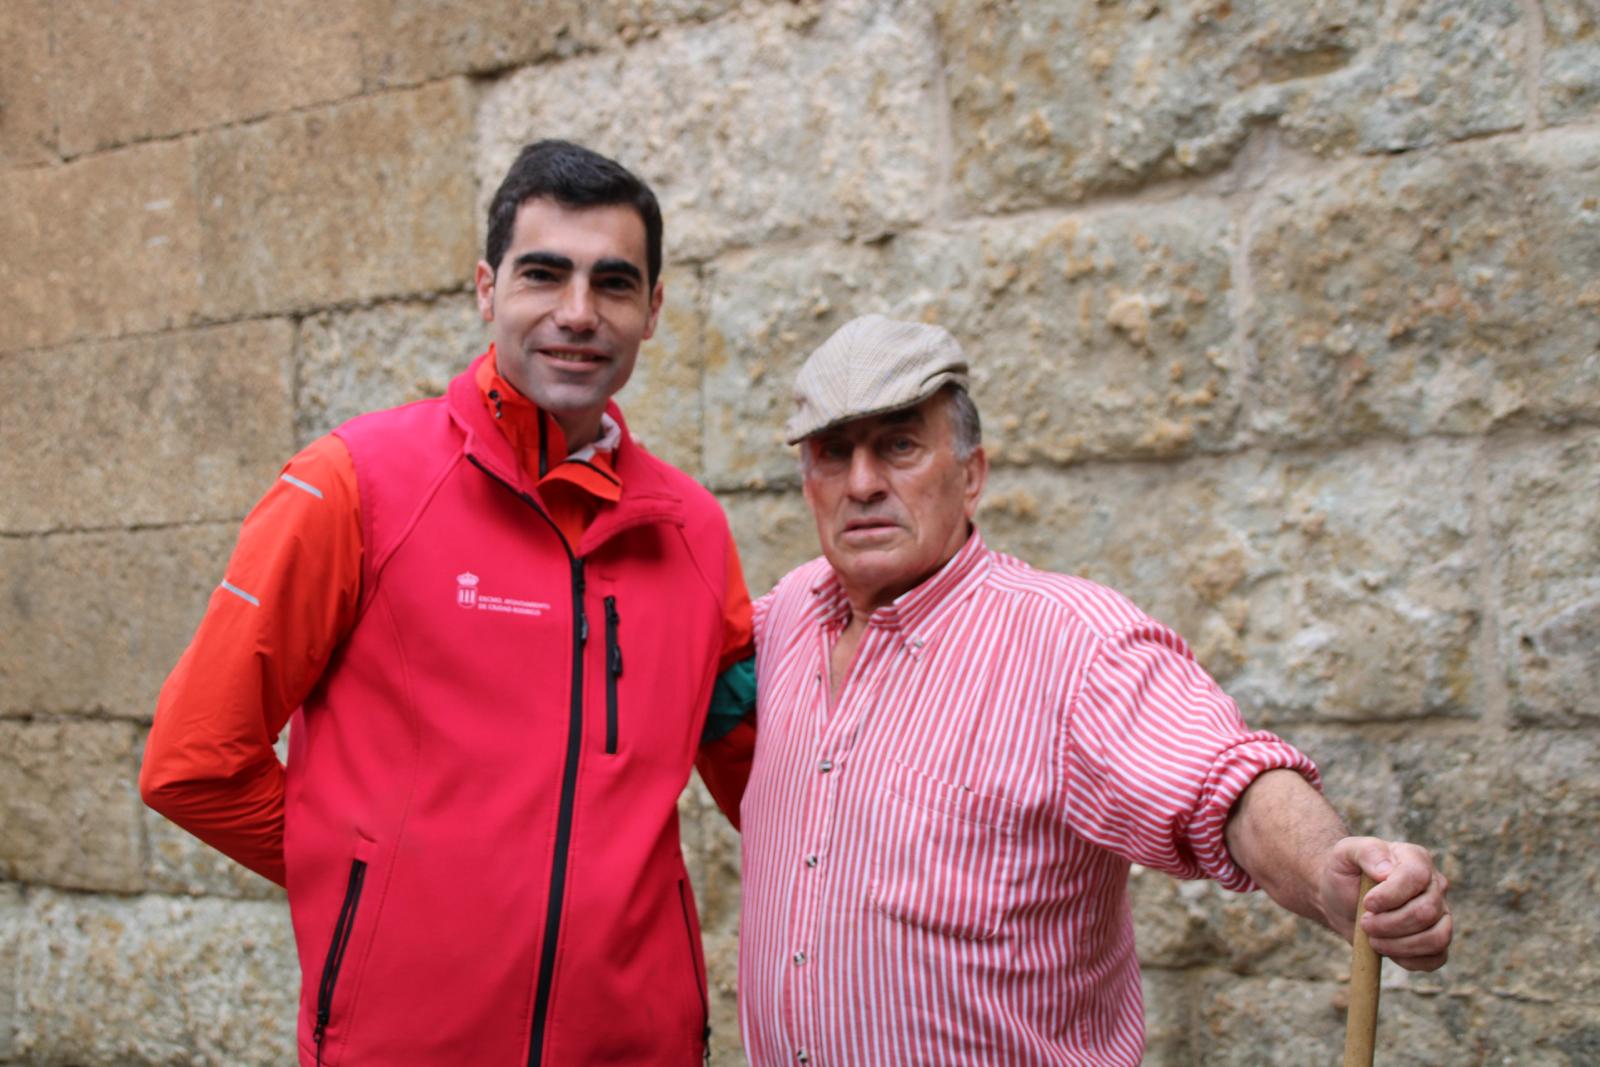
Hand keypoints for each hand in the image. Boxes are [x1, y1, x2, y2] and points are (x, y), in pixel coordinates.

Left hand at [1321, 837, 1451, 971]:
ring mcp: (1440, 913)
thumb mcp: (1344, 851)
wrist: (1339, 898)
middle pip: (1426, 912)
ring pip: (1436, 938)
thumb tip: (1387, 870)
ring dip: (1399, 945)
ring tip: (1373, 938)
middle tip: (1364, 922)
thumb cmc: (1344, 872)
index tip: (1367, 904)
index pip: (1417, 877)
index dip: (1391, 896)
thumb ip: (1367, 851)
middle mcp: (1434, 885)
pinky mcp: (1436, 939)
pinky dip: (1410, 959)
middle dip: (1390, 924)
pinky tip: (1386, 949)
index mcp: (1415, 859)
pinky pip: (1437, 957)